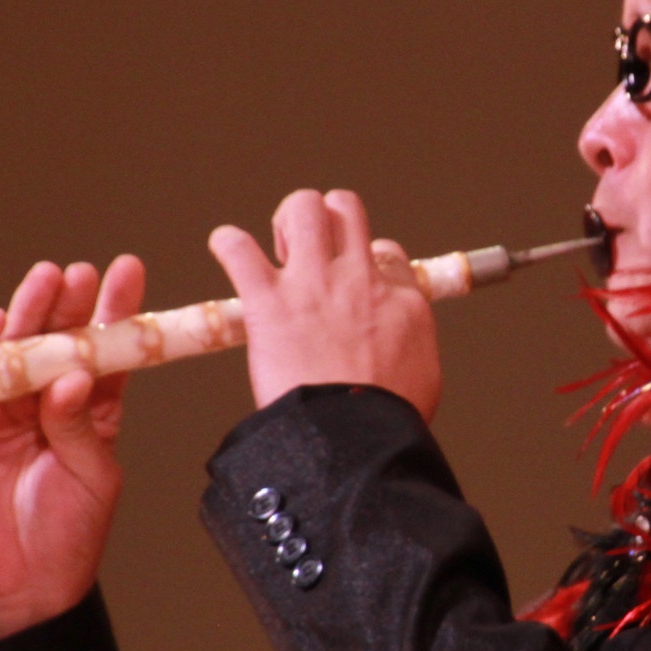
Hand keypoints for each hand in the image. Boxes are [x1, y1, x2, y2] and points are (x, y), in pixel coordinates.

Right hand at [0, 254, 146, 650]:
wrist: (18, 588)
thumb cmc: (68, 537)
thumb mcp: (92, 476)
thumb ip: (81, 426)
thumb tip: (71, 377)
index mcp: (91, 412)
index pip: (107, 351)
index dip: (116, 311)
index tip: (128, 270)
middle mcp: (47, 404)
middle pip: (58, 341)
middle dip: (69, 304)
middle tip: (81, 274)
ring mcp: (3, 413)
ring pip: (15, 351)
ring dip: (28, 315)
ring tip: (46, 283)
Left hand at [209, 189, 441, 422]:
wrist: (354, 442)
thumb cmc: (388, 422)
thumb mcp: (423, 373)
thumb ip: (409, 344)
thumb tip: (398, 345)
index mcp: (400, 299)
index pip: (386, 250)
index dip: (367, 259)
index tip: (354, 281)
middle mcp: (359, 279)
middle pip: (345, 209)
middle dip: (325, 218)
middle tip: (308, 253)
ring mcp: (314, 285)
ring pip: (303, 208)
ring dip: (287, 220)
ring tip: (278, 249)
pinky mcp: (269, 301)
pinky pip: (240, 248)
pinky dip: (228, 243)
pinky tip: (227, 250)